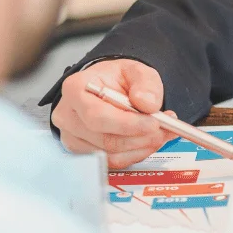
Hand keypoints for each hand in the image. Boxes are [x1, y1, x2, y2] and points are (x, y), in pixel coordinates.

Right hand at [52, 59, 172, 168]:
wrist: (106, 87)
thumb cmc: (115, 78)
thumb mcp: (135, 70)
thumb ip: (145, 83)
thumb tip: (147, 103)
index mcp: (75, 89)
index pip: (97, 115)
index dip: (128, 124)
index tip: (153, 123)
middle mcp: (68, 116)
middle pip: (104, 138)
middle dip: (140, 137)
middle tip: (164, 129)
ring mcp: (72, 137)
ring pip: (110, 154)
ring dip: (141, 147)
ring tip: (161, 133)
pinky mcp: (83, 152)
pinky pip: (111, 162)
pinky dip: (135, 154)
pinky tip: (147, 141)